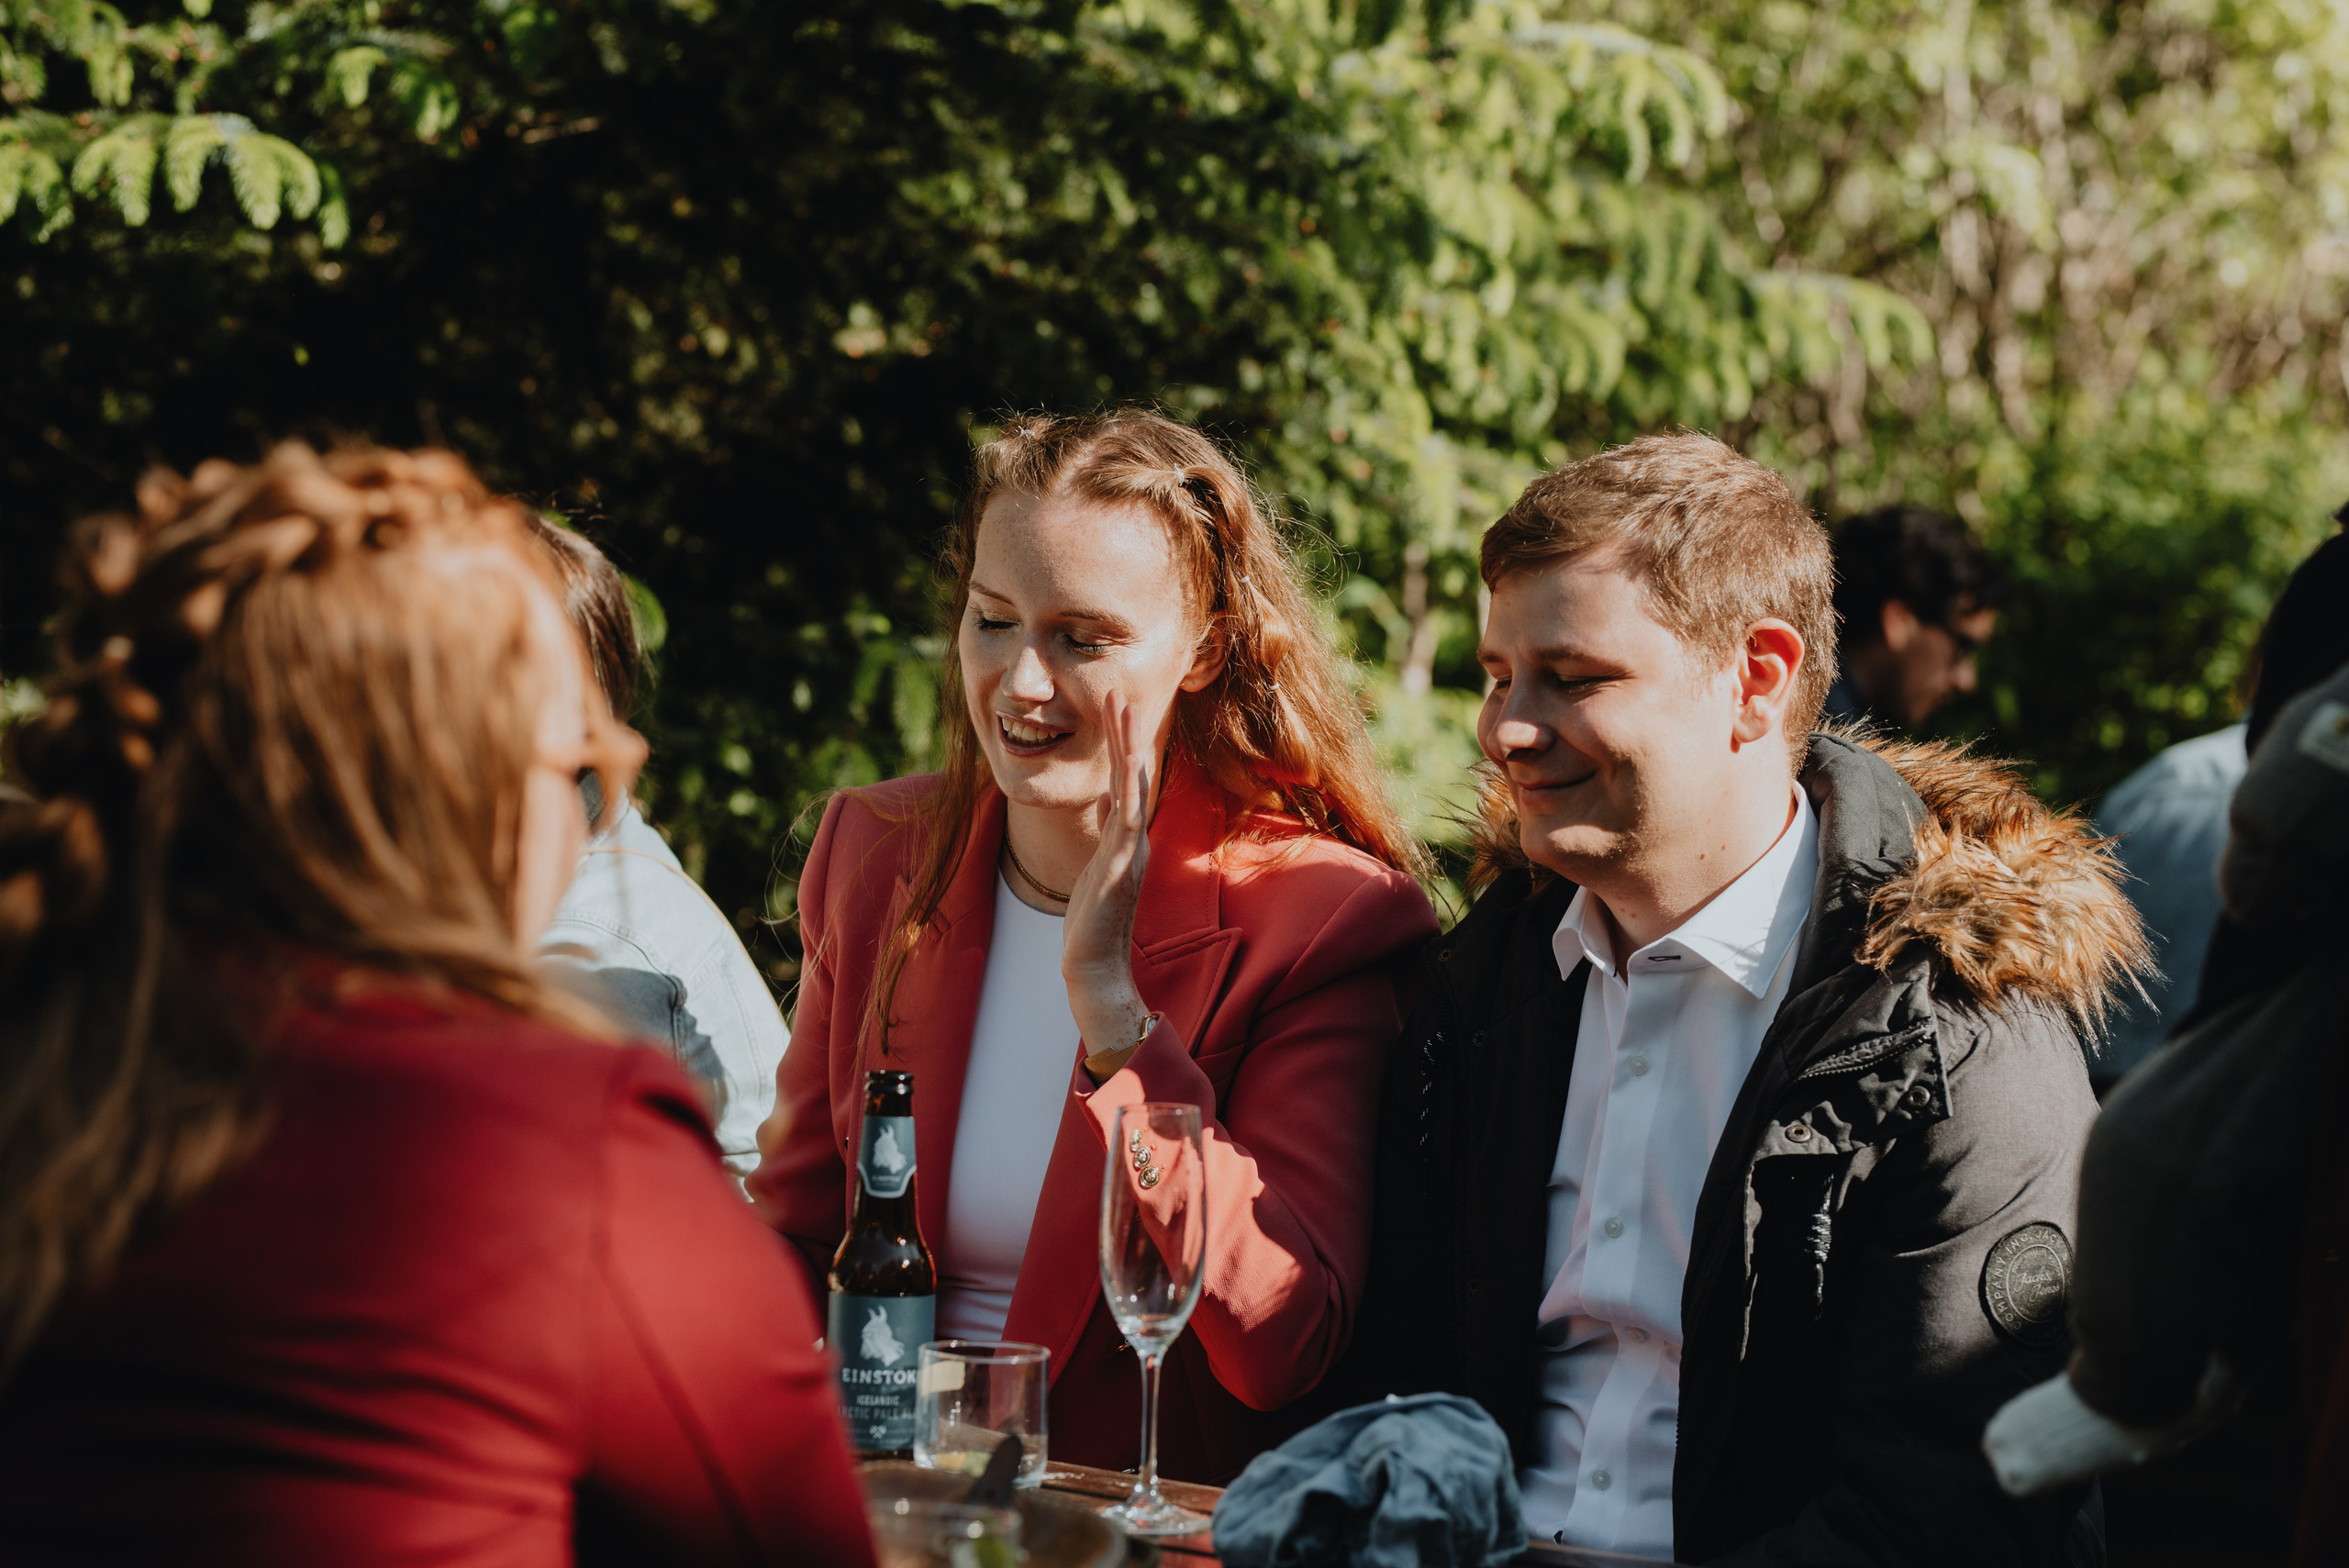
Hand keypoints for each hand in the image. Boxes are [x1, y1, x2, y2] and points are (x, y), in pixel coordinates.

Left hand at [1061, 689, 1152, 1057]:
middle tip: (1119, 691)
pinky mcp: (1120, 867)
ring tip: (1124, 711)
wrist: (1095, 967)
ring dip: (1129, 747)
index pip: (1127, 780)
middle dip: (1126, 732)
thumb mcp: (1096, 865)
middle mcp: (1134, 839)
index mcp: (1127, 838)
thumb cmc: (1091, 922)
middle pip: (1134, 774)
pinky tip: (1129, 763)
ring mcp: (1130, 851)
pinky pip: (1127, 820)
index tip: (1114, 706)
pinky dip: (1129, 789)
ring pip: (1133, 788)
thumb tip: (1105, 797)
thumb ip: (1105, 830)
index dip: (1122, 742)